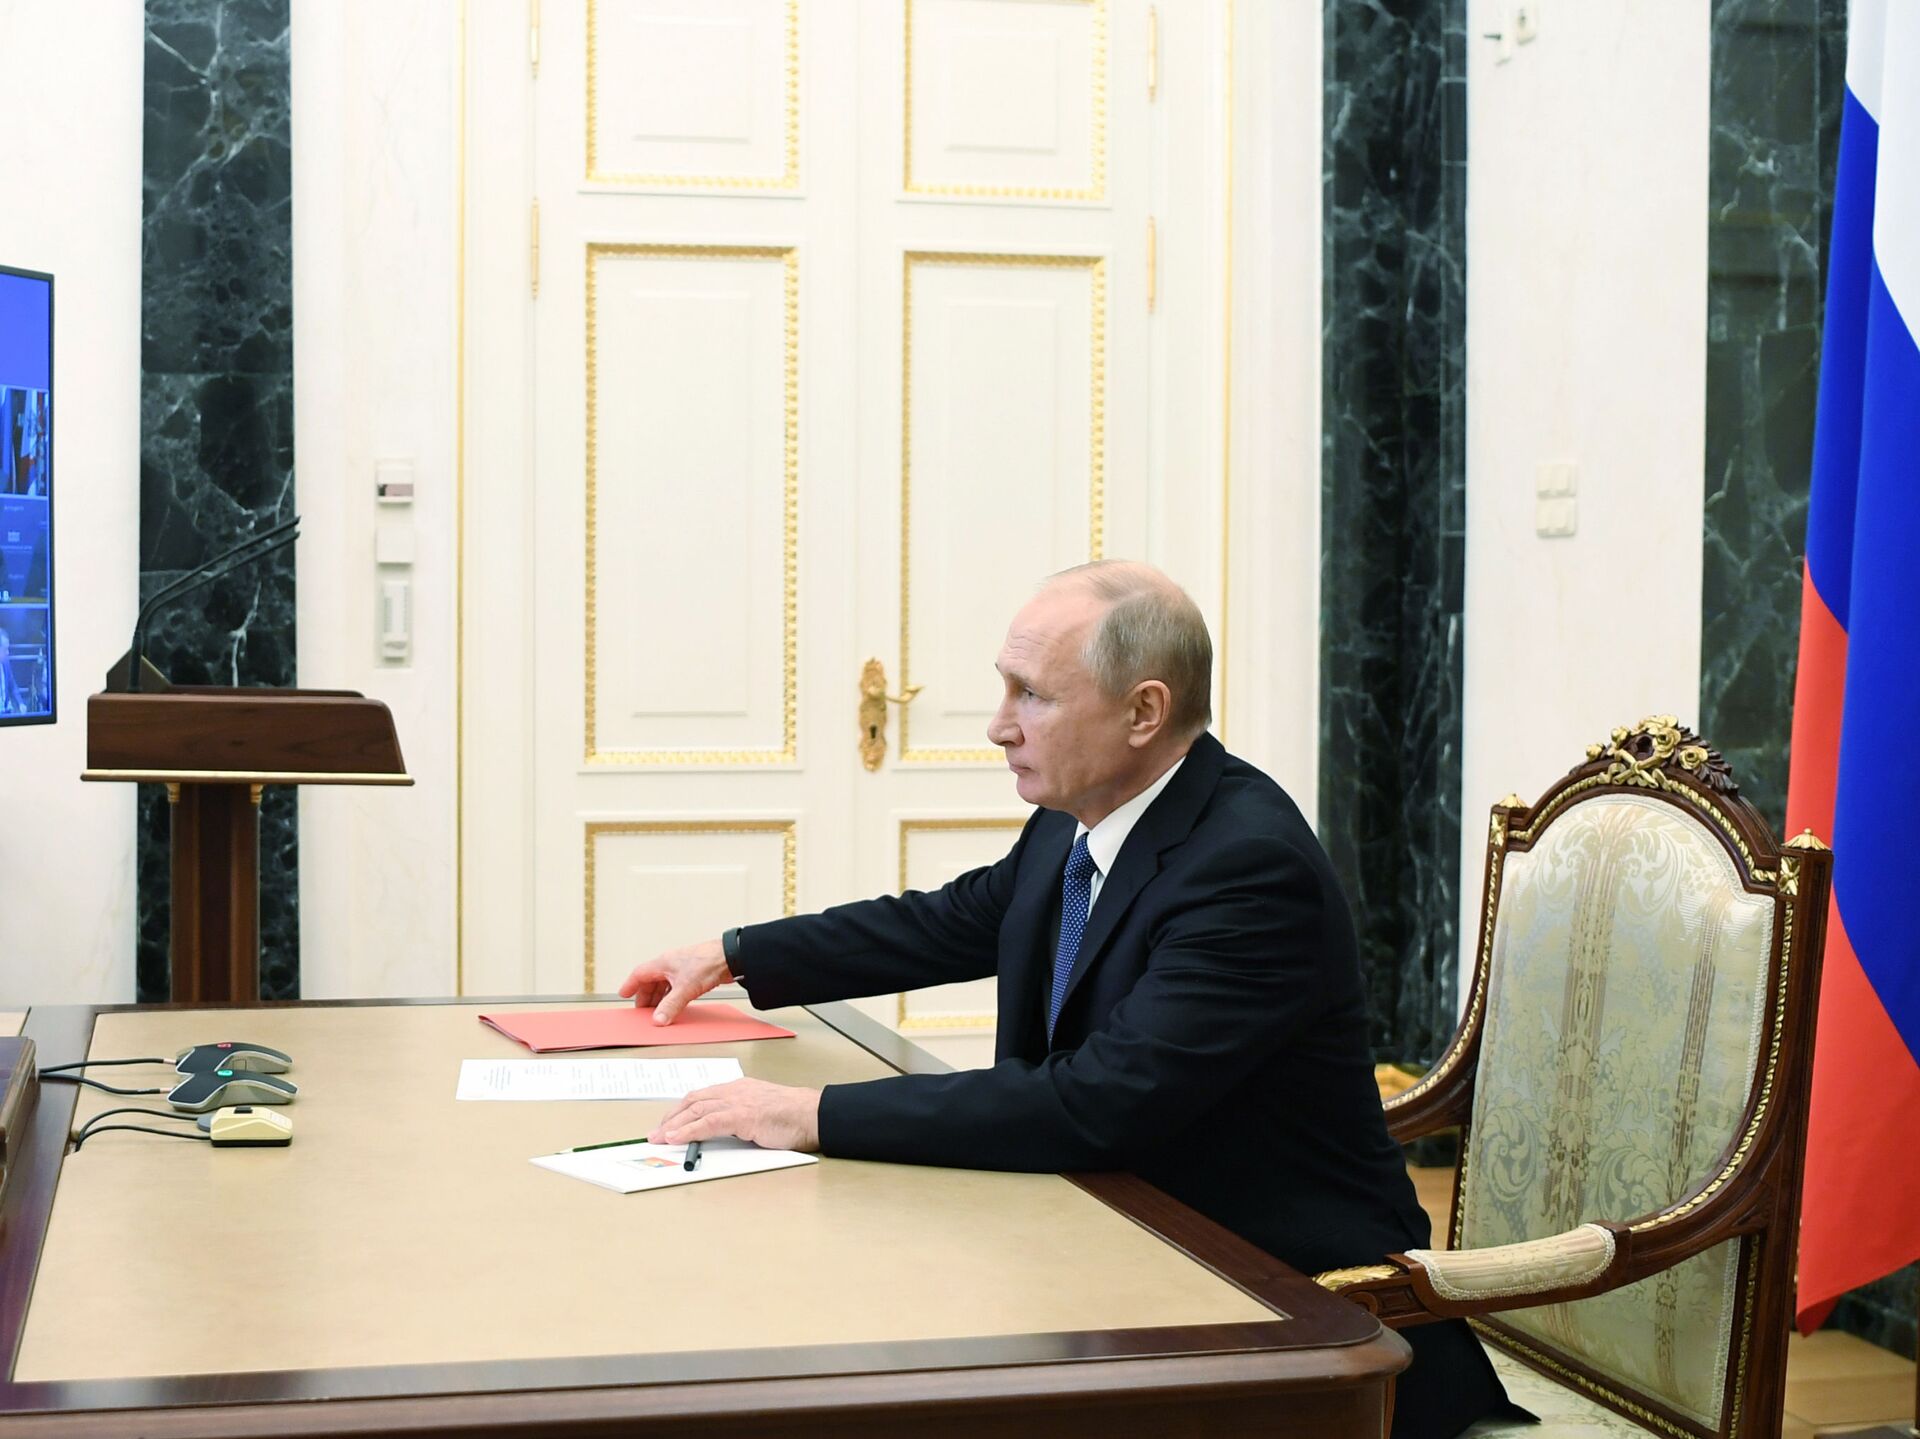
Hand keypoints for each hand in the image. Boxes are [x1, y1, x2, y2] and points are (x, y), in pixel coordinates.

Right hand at [617, 938, 730, 1024]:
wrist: (731, 957)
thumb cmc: (708, 962)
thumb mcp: (685, 988)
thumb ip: (670, 1006)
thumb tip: (659, 1020)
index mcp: (663, 963)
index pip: (640, 974)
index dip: (630, 984)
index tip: (623, 994)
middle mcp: (671, 964)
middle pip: (651, 980)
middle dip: (645, 996)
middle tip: (643, 1010)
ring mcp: (683, 969)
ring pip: (665, 984)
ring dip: (660, 998)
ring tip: (657, 1011)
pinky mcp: (694, 974)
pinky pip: (676, 987)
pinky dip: (672, 997)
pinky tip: (675, 1005)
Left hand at [650, 1078, 821, 1151]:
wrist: (811, 1114)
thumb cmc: (792, 1116)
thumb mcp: (760, 1112)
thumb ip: (740, 1117)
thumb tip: (720, 1133)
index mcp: (739, 1088)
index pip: (702, 1096)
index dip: (682, 1110)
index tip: (669, 1123)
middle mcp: (735, 1091)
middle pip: (693, 1100)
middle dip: (672, 1117)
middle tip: (656, 1133)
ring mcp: (738, 1102)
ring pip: (697, 1110)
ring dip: (674, 1126)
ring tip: (660, 1138)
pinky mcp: (742, 1116)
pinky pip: (708, 1123)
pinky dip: (689, 1131)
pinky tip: (677, 1139)